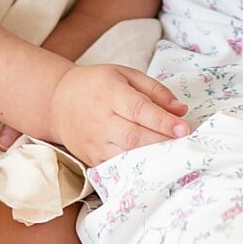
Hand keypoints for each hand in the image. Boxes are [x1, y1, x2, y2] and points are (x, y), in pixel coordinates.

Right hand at [43, 62, 188, 165]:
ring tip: (173, 154)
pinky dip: (136, 168)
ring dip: (152, 157)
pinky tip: (153, 165)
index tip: (185, 128)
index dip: (164, 121)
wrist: (57, 102)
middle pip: (136, 137)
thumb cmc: (98, 85)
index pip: (140, 110)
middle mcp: (101, 120)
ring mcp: (94, 143)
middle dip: (163, 141)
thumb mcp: (126, 76)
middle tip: (185, 143)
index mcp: (110, 93)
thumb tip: (181, 110)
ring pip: (127, 155)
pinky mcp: (91, 159)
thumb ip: (156, 91)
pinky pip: (117, 167)